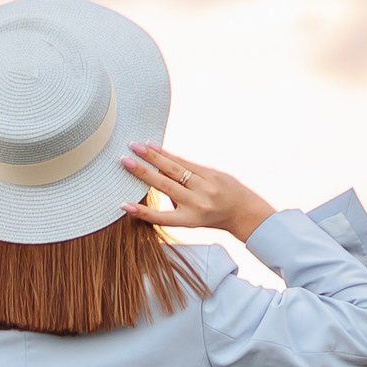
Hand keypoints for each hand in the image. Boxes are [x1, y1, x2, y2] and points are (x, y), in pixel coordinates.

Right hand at [125, 143, 272, 242]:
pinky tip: (153, 146)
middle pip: (164, 185)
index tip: (123, 205)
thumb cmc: (211, 216)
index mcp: (189, 220)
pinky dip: (167, 154)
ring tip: (135, 147)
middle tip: (123, 161)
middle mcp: (196, 203)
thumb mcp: (192, 219)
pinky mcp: (211, 173)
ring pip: (174, 168)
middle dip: (142, 173)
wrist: (242, 211)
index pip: (161, 217)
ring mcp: (205, 186)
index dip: (142, 213)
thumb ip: (173, 204)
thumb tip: (151, 182)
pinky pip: (185, 162)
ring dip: (153, 156)